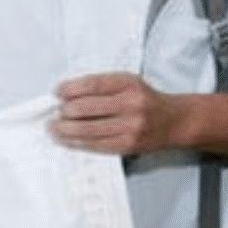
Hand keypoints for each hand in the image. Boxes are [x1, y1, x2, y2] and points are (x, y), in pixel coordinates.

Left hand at [49, 73, 184, 153]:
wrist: (174, 121)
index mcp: (128, 84)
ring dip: (64, 129)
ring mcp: (129, 127)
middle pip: (85, 108)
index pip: (91, 85)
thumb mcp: (126, 82)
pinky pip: (95, 144)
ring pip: (86, 130)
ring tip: (53, 127)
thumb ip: (99, 85)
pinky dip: (75, 142)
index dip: (69, 89)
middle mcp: (130, 105)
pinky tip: (66, 139)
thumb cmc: (144, 99)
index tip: (56, 92)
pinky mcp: (127, 145)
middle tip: (56, 112)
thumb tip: (65, 94)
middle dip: (64, 111)